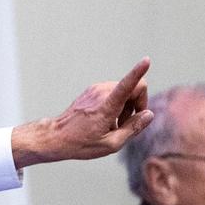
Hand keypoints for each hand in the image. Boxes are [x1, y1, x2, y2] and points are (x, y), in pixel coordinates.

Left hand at [11, 57, 152, 168]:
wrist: (55, 137)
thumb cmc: (81, 144)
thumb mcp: (111, 144)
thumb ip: (133, 128)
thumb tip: (148, 114)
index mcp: (107, 105)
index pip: (127, 85)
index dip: (138, 72)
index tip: (146, 60)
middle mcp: (101, 92)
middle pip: (135, 89)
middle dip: (138, 106)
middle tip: (125, 125)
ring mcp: (96, 89)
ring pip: (126, 91)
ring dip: (127, 107)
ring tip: (113, 124)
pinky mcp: (92, 90)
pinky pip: (114, 92)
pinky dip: (117, 105)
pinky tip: (106, 120)